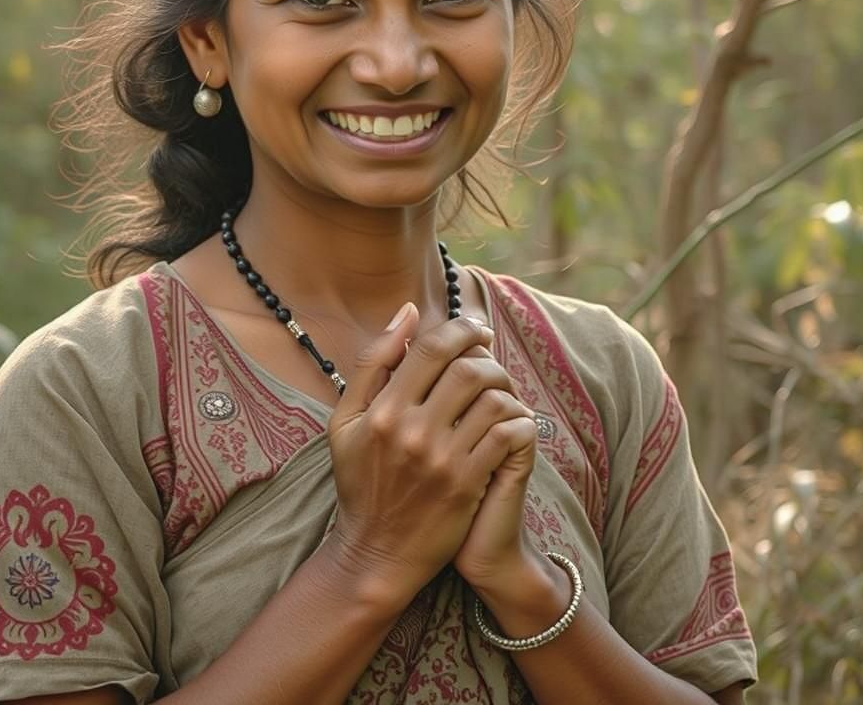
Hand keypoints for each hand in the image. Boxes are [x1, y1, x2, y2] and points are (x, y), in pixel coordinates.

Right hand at [327, 305, 534, 609]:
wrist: (376, 552)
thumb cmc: (361, 481)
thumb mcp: (347, 420)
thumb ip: (373, 361)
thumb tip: (408, 311)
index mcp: (382, 411)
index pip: (432, 349)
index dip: (461, 329)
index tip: (475, 327)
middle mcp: (412, 432)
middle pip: (468, 369)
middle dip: (488, 354)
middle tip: (491, 355)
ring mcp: (443, 460)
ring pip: (492, 399)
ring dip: (504, 385)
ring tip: (501, 386)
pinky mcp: (468, 484)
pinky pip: (505, 435)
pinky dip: (515, 419)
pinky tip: (510, 419)